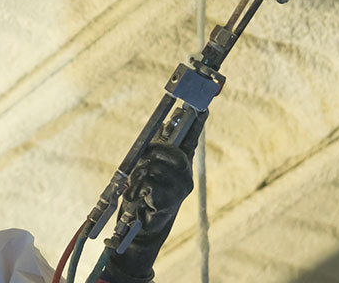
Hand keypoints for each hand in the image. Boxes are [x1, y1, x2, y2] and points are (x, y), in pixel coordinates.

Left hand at [103, 112, 205, 282]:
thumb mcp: (144, 170)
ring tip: (136, 189)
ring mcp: (181, 187)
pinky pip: (149, 181)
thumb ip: (155, 150)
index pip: (191, 139)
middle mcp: (185, 174)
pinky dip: (137, 189)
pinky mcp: (172, 199)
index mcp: (179, 164)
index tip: (202, 107)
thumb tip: (163, 125)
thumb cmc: (141, 199)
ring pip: (155, 165)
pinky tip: (139, 199)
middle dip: (151, 154)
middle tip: (139, 169)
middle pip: (170, 149)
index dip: (196, 123)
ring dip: (138, 176)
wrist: (138, 230)